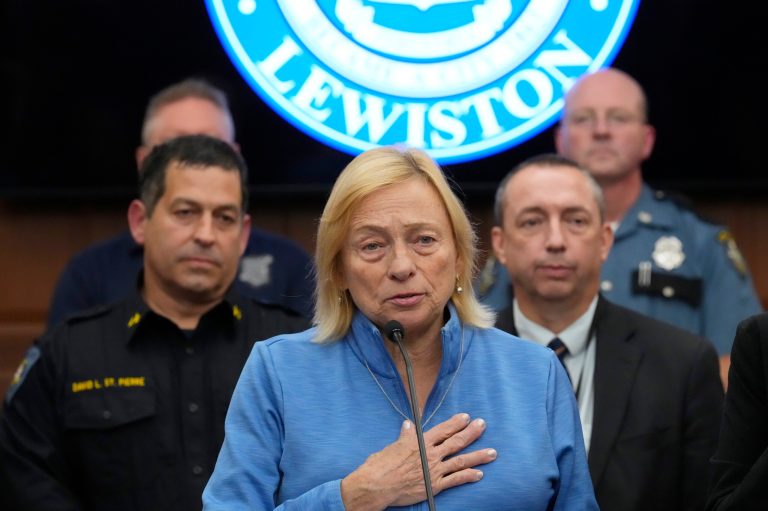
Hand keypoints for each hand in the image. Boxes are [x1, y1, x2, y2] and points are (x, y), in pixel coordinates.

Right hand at [341, 413, 496, 509]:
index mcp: (420, 441)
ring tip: (492, 452)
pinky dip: (468, 476)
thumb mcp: (393, 446)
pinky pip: (455, 480)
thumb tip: (407, 425)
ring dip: (478, 456)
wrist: (378, 484)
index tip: (467, 417)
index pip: (443, 429)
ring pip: (461, 461)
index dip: (456, 422)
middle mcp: (430, 454)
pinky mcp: (434, 486)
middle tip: (483, 425)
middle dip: (471, 433)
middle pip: (456, 441)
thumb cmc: (381, 464)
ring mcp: (434, 470)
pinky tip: (479, 474)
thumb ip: (405, 436)